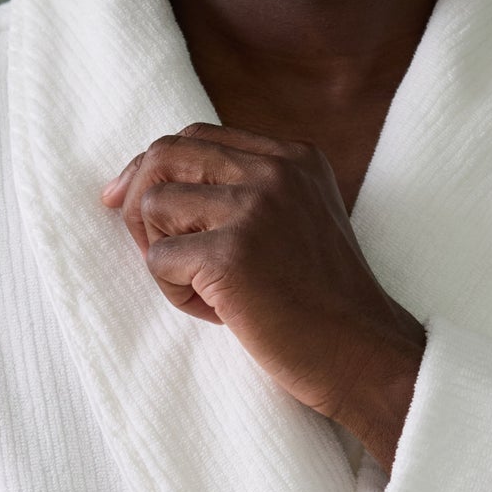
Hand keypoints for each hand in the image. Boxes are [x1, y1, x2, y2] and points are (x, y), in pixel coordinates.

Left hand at [101, 124, 424, 470]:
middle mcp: (276, 170)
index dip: (153, 167)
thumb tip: (149, 182)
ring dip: (161, 254)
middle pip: (165, 154)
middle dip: (137, 201)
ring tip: (204, 289)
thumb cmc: (322, 303)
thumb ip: (247, 192)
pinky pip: (158, 261)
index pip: (196, 136)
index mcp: (294, 157)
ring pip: (153, 205)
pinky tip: (218, 311)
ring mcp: (255, 208)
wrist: (363, 355)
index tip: (127, 200)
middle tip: (148, 246)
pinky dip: (175, 292)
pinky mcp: (232, 254)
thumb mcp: (298, 221)